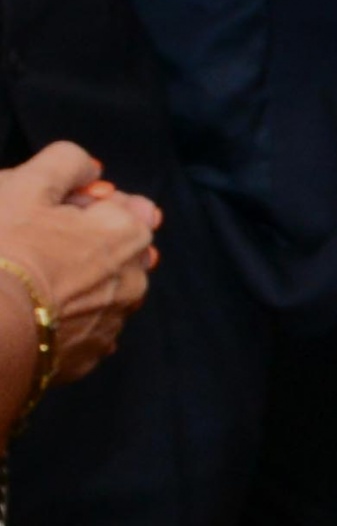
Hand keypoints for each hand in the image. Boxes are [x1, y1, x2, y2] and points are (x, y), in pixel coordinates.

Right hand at [0, 142, 160, 432]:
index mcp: (129, 235)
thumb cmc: (2, 248)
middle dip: (81, 245)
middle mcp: (134, 283)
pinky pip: (78, 331)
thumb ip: (66, 164)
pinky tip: (28, 314)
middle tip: (31, 245)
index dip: (83, 206)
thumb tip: (91, 169)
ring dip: (73, 284)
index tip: (48, 213)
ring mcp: (111, 326)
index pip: (123, 208)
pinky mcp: (83, 361)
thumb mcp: (26, 185)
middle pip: (112, 253)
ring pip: (97, 293)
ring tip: (25, 280)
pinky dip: (61, 320)